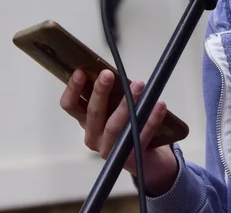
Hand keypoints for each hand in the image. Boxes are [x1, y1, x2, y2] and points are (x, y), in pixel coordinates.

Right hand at [60, 69, 178, 195]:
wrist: (147, 159)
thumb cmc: (127, 126)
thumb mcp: (114, 110)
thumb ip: (111, 95)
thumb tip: (115, 72)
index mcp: (86, 122)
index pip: (70, 106)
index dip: (72, 89)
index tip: (80, 72)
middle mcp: (93, 136)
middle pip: (93, 113)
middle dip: (100, 92)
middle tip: (107, 74)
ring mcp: (109, 150)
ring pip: (114, 126)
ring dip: (126, 104)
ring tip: (139, 85)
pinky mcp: (128, 159)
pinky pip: (139, 136)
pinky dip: (151, 119)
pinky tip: (160, 105)